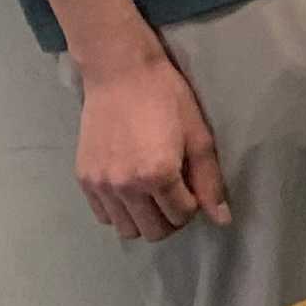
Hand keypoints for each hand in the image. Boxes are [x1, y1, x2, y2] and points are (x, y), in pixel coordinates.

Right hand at [75, 47, 227, 243]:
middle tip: (176, 194)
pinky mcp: (84, 179)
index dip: (193, 205)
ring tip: (152, 194)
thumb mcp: (198, 136)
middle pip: (154, 231)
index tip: (192, 187)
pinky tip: (130, 190)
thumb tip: (222, 219)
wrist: (120, 74)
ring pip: (127, 229)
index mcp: (158, 175)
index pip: (182, 216)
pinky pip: (103, 216)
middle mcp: (126, 186)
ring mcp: (101, 185)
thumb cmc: (167, 98)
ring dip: (145, 219)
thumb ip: (209, 181)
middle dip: (171, 218)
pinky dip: (120, 212)